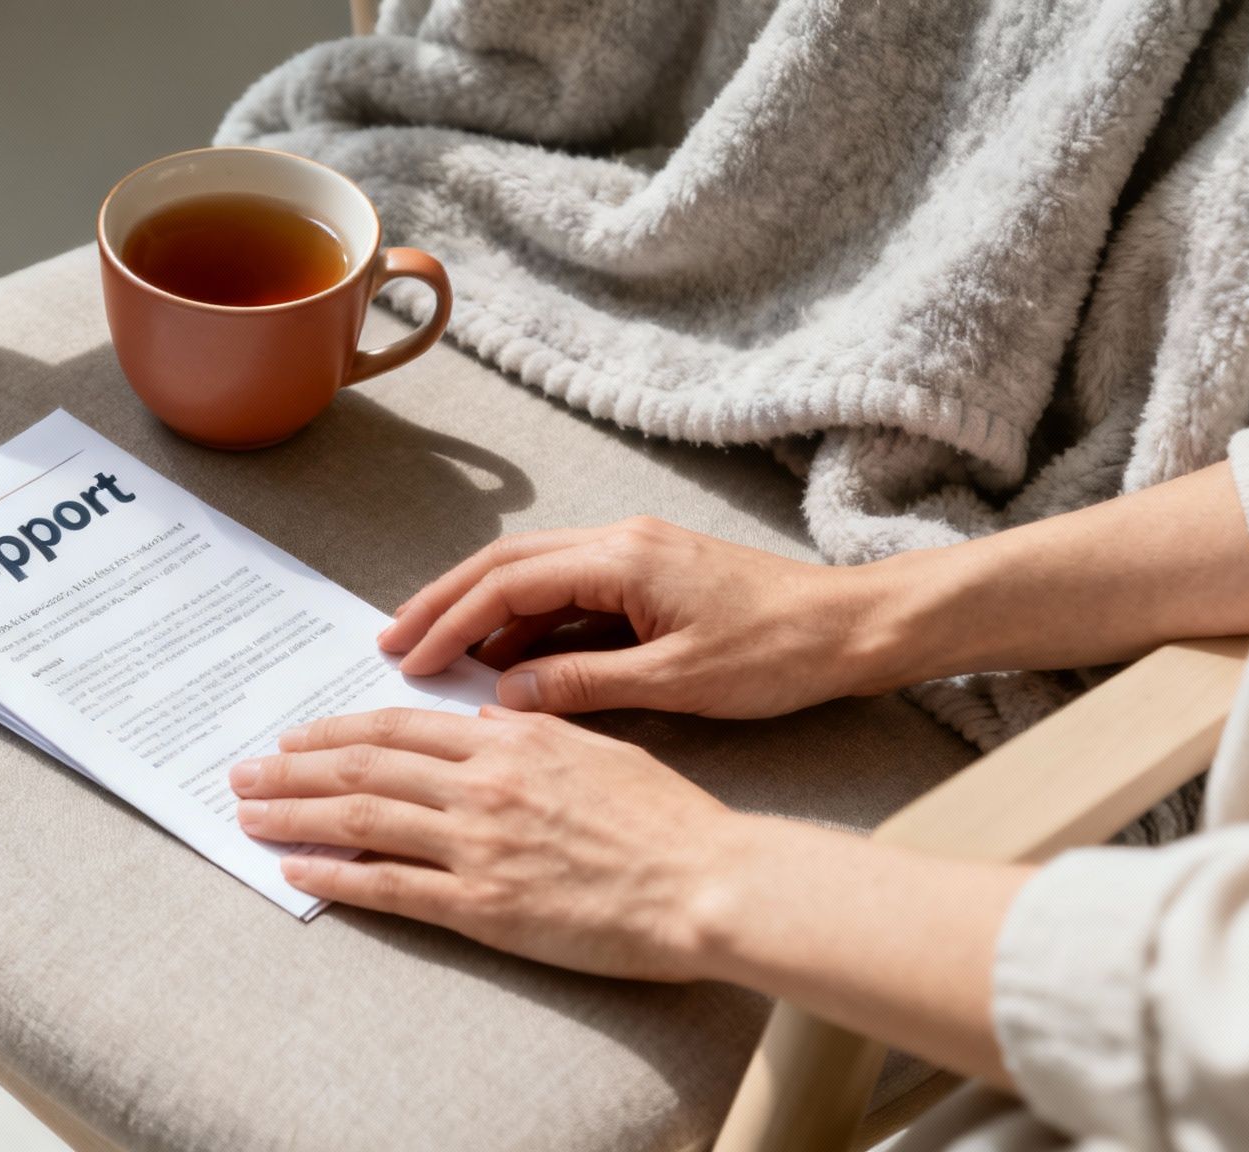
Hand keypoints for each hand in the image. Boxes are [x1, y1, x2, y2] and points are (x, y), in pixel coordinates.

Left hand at [230, 706, 749, 981]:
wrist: (707, 882)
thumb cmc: (666, 820)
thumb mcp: (596, 748)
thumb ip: (533, 735)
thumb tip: (486, 722)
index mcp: (511, 740)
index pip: (401, 728)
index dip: (338, 732)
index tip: (298, 738)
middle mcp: (483, 783)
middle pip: (365, 765)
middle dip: (294, 768)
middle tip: (245, 772)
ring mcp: (479, 843)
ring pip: (363, 818)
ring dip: (296, 815)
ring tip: (249, 815)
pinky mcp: (484, 903)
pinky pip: (390, 885)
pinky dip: (335, 875)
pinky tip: (297, 870)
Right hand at [379, 517, 897, 717]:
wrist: (855, 629)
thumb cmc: (781, 653)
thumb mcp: (677, 681)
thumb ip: (584, 686)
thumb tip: (506, 695)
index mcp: (622, 559)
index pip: (509, 583)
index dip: (450, 622)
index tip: (409, 660)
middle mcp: (620, 543)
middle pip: (505, 565)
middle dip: (443, 603)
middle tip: (393, 644)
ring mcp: (634, 558)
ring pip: (533, 577)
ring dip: (481, 615)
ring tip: (436, 659)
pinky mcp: (649, 580)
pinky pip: (568, 597)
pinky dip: (526, 627)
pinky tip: (505, 665)